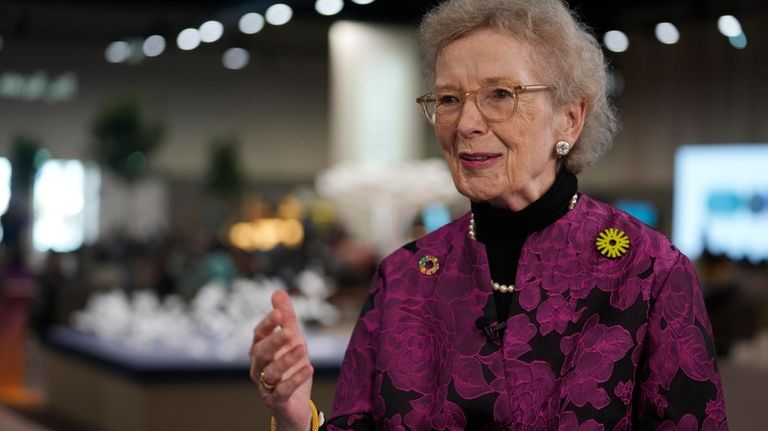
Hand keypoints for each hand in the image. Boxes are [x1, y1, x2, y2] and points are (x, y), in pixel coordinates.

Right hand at [250, 290, 313, 430]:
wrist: (297, 403)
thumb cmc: (291, 367)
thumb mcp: (292, 340)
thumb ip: (286, 318)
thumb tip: (278, 291)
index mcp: (260, 350)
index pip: (259, 334)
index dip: (268, 323)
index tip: (280, 312)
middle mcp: (258, 368)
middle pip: (260, 353)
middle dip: (273, 342)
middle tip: (289, 332)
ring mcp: (266, 386)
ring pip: (270, 372)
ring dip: (286, 359)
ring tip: (303, 347)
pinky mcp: (277, 401)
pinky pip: (283, 390)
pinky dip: (295, 379)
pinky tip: (310, 368)